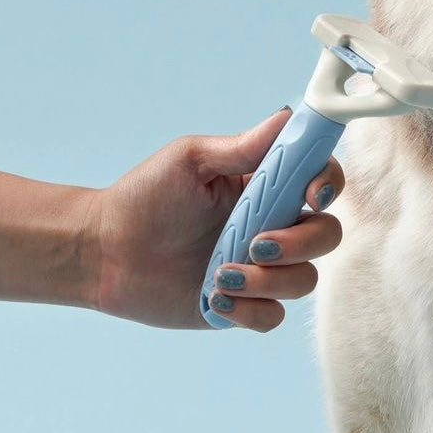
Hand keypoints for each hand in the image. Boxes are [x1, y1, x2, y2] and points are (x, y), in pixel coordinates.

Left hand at [89, 109, 342, 330]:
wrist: (104, 250)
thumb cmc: (145, 196)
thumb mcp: (191, 160)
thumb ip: (242, 146)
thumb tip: (287, 116)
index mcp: (265, 185)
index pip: (321, 179)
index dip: (328, 184)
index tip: (310, 194)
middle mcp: (272, 224)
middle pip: (326, 235)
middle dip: (300, 243)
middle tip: (255, 242)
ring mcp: (260, 267)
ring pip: (303, 280)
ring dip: (266, 280)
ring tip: (219, 275)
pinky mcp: (243, 305)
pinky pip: (273, 316)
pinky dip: (249, 310)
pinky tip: (214, 298)